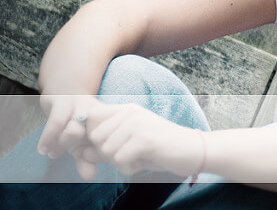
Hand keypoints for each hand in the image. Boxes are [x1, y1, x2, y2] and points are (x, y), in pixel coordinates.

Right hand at [37, 94, 104, 178]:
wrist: (65, 88)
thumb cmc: (77, 121)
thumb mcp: (82, 141)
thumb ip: (86, 159)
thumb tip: (90, 177)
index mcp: (108, 122)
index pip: (110, 142)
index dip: (101, 159)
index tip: (89, 175)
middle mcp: (97, 113)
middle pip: (96, 136)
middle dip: (85, 151)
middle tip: (71, 157)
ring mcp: (81, 106)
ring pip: (76, 128)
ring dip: (65, 143)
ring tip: (51, 153)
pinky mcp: (63, 101)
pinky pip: (57, 121)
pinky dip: (49, 137)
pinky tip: (43, 149)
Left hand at [82, 103, 204, 178]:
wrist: (193, 150)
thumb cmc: (160, 150)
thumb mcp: (129, 147)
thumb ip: (104, 149)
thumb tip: (82, 153)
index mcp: (126, 110)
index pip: (91, 117)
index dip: (89, 136)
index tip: (99, 149)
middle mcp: (130, 112)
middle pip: (96, 137)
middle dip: (107, 153)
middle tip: (128, 155)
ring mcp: (137, 123)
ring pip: (106, 150)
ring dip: (119, 162)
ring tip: (139, 158)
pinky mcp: (144, 138)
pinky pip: (119, 160)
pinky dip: (129, 168)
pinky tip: (144, 162)